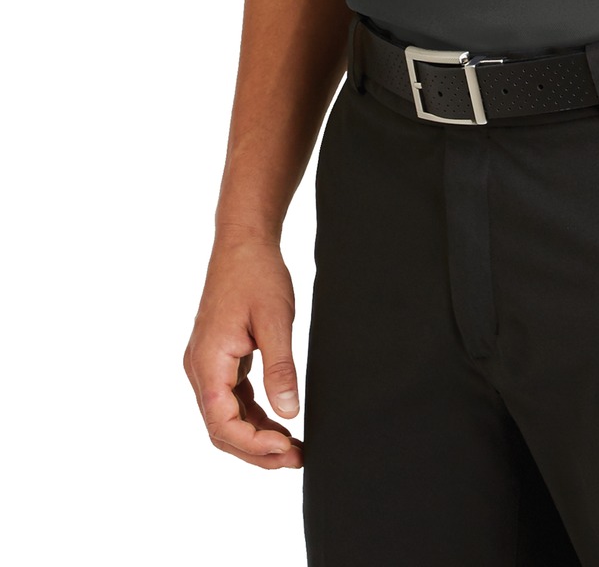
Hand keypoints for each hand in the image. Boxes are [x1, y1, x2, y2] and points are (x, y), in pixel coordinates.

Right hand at [183, 236, 302, 468]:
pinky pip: (232, 399)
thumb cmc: (256, 274)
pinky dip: (254, 415)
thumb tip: (288, 413)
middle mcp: (200, 368)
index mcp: (208, 361)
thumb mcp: (276, 320)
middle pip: (221, 428)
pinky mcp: (219, 360)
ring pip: (226, 417)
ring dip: (256, 436)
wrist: (243, 242)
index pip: (222, 424)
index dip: (253, 445)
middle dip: (257, 450)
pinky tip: (280, 423)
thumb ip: (280, 368)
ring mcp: (207, 365)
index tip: (287, 449)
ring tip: (292, 448)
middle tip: (296, 458)